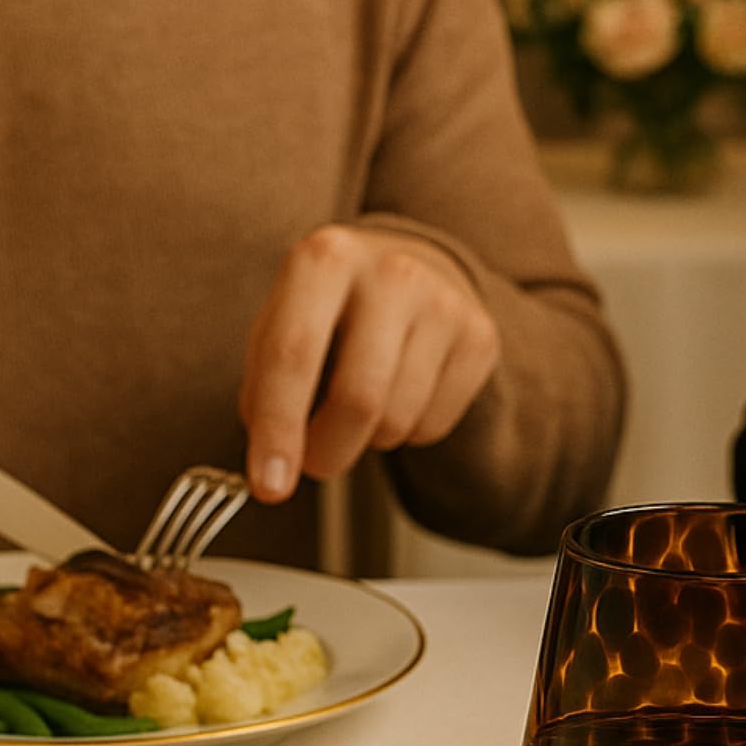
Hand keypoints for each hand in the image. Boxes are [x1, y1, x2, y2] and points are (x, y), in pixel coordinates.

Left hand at [239, 224, 500, 502]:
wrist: (417, 268)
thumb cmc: (333, 308)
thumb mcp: (282, 323)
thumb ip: (264, 386)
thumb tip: (273, 462)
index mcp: (325, 258)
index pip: (293, 355)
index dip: (278, 429)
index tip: (269, 487)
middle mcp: (391, 271)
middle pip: (357, 399)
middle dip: (327, 452)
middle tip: (313, 463)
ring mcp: (444, 303)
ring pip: (397, 420)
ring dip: (367, 440)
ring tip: (359, 406)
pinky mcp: (480, 337)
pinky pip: (433, 426)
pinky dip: (407, 432)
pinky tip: (401, 394)